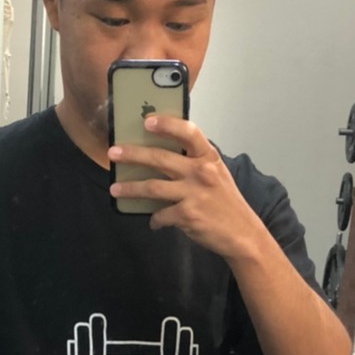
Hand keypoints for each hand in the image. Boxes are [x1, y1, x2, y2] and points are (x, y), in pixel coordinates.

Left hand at [108, 115, 264, 261]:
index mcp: (208, 157)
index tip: (147, 121)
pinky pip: (161, 215)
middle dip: (133, 155)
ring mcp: (193, 194)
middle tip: (113, 153)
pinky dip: (155, 220)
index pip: (188, 132)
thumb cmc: (225, 202)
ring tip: (114, 189)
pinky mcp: (187, 215)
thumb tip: (162, 159)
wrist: (242, 233)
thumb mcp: (216, 174)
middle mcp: (200, 172)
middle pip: (160, 159)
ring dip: (130, 189)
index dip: (167, 124)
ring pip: (152, 187)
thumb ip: (195, 163)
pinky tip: (154, 222)